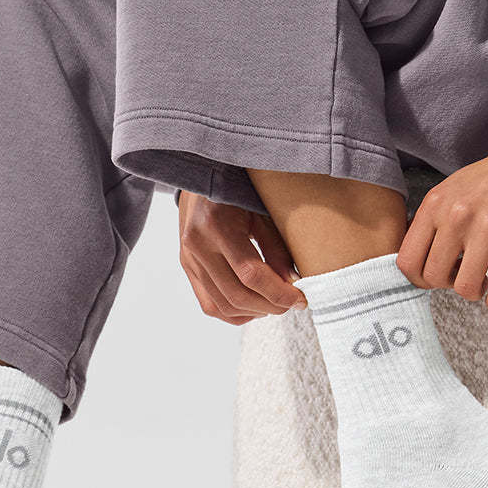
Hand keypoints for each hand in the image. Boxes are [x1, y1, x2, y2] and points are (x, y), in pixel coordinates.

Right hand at [177, 191, 306, 323]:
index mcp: (216, 225)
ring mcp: (188, 258)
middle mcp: (197, 245)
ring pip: (222, 306)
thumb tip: (293, 282)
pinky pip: (209, 304)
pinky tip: (254, 306)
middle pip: (236, 295)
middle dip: (271, 305)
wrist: (201, 174)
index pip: (250, 274)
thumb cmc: (235, 189)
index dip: (278, 292)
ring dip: (254, 312)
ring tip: (275, 304)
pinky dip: (234, 312)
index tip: (301, 298)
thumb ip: (275, 247)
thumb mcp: (260, 210)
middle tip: (292, 303)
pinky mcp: (187, 266)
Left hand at [395, 153, 487, 310]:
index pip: (407, 260)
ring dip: (473, 292)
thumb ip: (431, 221)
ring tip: (481, 281)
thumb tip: (417, 257)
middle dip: (446, 285)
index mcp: (435, 205)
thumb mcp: (449, 192)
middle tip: (460, 276)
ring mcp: (487, 227)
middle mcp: (456, 216)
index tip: (433, 277)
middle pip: (434, 277)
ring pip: (465, 287)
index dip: (418, 278)